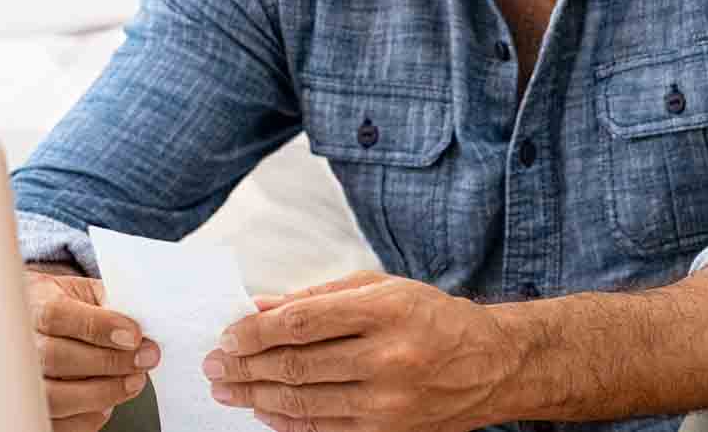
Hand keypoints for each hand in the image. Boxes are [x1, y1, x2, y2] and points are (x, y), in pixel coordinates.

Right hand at [25, 269, 160, 431]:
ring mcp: (21, 380)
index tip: (134, 335)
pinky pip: (58, 423)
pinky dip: (89, 417)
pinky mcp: (32, 408)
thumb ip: (111, 304)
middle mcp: (22, 344)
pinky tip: (106, 402)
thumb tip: (144, 324)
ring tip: (132, 381)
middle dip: (109, 362)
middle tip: (144, 359)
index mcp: (36, 305)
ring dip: (103, 392)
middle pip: (56, 358)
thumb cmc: (68, 307)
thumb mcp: (88, 292)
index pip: (57, 315)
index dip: (99, 327)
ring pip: (55, 396)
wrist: (41, 323)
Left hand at [203, 271, 519, 431]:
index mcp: (387, 310)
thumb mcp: (385, 289)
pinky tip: (263, 410)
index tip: (230, 334)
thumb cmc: (435, 318)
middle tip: (215, 364)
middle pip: (296, 364)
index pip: (302, 322)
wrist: (492, 365)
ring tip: (228, 389)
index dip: (256, 331)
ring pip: (303, 401)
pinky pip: (322, 427)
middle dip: (245, 366)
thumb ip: (322, 297)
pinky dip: (286, 421)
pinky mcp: (387, 430)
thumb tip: (261, 307)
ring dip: (255, 395)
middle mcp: (388, 356)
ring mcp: (387, 400)